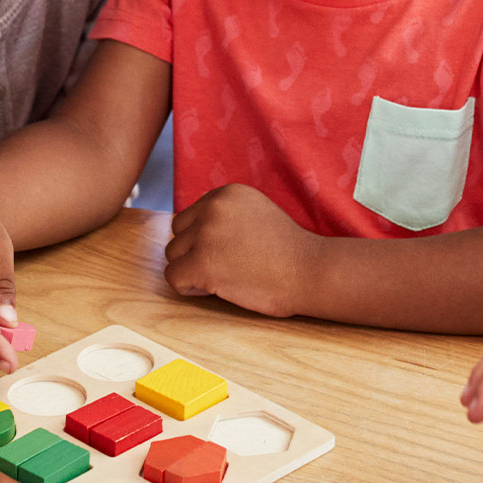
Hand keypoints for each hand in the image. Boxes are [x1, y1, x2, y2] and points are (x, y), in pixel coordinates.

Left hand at [163, 184, 320, 317]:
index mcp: (226, 193)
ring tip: (222, 277)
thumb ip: (225, 213)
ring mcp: (206, 234)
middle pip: (178, 233)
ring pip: (173, 254)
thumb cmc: (287, 251)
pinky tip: (214, 289)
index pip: (191, 216)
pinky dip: (189, 287)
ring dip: (192, 269)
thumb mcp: (256, 213)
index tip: (231, 252)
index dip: (205, 239)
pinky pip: (173, 277)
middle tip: (225, 267)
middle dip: (194, 252)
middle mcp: (212, 207)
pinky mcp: (202, 263)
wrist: (309, 271)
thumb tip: (190, 221)